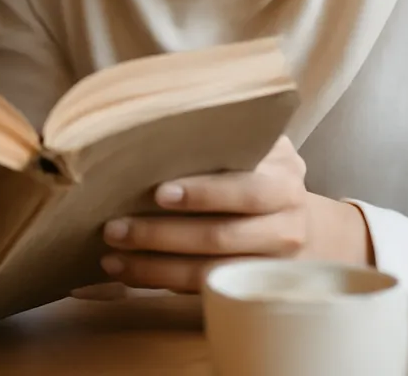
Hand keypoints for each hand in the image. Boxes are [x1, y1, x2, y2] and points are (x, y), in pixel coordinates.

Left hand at [98, 136, 371, 292]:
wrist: (297, 223)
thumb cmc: (258, 172)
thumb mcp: (256, 146)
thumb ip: (221, 135)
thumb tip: (154, 116)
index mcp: (283, 180)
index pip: (245, 190)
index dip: (203, 194)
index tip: (159, 193)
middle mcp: (285, 226)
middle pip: (220, 236)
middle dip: (162, 234)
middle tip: (114, 228)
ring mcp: (270, 264)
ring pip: (208, 271)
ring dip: (154, 266)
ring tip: (111, 256)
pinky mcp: (249, 289)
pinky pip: (202, 290)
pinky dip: (161, 281)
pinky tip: (127, 272)